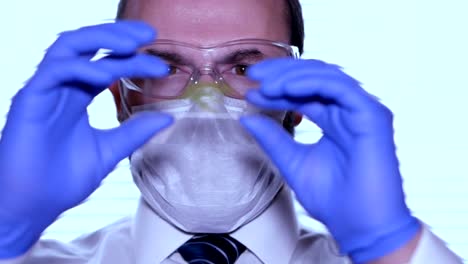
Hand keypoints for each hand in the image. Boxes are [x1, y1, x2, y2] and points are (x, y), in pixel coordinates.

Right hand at [0, 21, 171, 257]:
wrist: (33, 206)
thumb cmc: (63, 180)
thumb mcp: (109, 150)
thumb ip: (135, 132)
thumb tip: (167, 118)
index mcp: (77, 97)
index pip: (105, 64)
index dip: (133, 60)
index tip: (162, 66)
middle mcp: (62, 88)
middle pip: (88, 46)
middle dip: (119, 35)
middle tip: (149, 34)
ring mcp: (45, 90)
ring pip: (69, 47)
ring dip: (102, 39)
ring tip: (134, 43)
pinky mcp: (30, 99)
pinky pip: (55, 71)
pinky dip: (82, 68)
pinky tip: (106, 74)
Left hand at [241, 58, 420, 261]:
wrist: (360, 226)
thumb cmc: (333, 199)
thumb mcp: (293, 162)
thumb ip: (272, 138)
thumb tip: (247, 118)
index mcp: (333, 120)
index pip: (303, 92)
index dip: (276, 88)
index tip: (249, 91)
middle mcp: (347, 111)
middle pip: (313, 77)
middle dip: (281, 73)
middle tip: (252, 75)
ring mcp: (362, 111)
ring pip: (326, 76)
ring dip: (293, 76)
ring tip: (265, 83)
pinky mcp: (373, 115)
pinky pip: (340, 88)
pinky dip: (312, 83)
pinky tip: (286, 87)